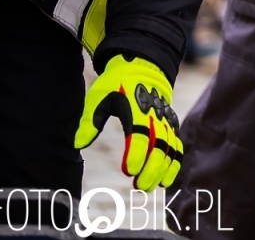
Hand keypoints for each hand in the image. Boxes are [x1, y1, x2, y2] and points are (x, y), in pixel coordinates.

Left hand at [74, 55, 182, 190]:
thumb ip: (90, 121)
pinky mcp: (172, 124)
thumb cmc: (117, 84)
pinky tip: (166, 181)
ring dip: (163, 169)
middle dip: (151, 168)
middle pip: (159, 146)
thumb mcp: (99, 96)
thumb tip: (77, 144)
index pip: (140, 135)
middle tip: (139, 186)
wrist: (144, 67)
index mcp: (137, 109)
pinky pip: (177, 145)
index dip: (135, 154)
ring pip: (170, 148)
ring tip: (150, 187)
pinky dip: (175, 163)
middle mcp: (155, 116)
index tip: (128, 171)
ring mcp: (166, 120)